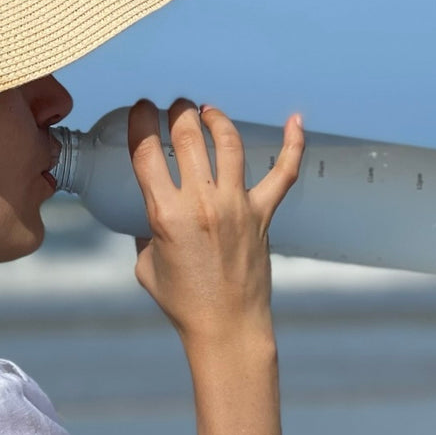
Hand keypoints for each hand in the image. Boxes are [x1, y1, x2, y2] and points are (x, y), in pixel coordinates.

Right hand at [127, 98, 304, 346]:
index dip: (140, 122)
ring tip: (207, 112)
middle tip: (175, 108)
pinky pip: (284, 173)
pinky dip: (293, 144)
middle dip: (178, 112)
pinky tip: (295, 121)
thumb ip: (147, 229)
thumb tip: (152, 209)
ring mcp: (236, 206)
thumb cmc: (183, 301)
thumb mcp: (145, 263)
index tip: (141, 110)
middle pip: (187, 137)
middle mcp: (202, 204)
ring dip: (216, 119)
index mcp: (165, 214)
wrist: (226, 327)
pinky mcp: (263, 215)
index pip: (145, 152)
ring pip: (229, 143)